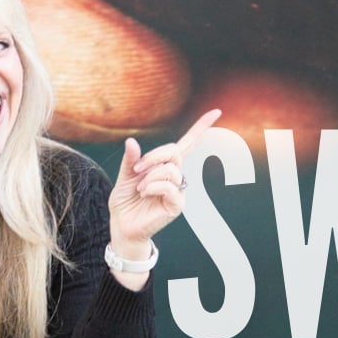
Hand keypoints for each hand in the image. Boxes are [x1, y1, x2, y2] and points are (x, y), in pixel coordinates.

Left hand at [108, 109, 221, 254]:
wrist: (122, 226)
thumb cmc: (125, 202)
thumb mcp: (124, 177)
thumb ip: (130, 160)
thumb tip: (131, 141)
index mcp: (165, 166)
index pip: (187, 144)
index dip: (200, 128)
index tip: (215, 112)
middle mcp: (176, 176)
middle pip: (175, 152)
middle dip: (154, 156)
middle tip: (136, 169)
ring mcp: (178, 191)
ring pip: (171, 169)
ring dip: (150, 175)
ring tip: (140, 188)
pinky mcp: (177, 205)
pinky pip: (169, 187)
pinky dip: (153, 186)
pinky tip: (144, 193)